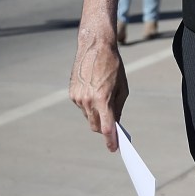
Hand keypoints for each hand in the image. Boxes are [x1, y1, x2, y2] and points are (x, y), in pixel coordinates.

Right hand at [68, 0, 127, 151]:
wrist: (95, 47)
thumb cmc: (113, 66)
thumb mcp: (122, 87)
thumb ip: (118, 106)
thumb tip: (115, 122)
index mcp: (102, 99)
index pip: (106, 127)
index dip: (110, 140)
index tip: (114, 148)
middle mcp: (87, 101)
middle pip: (95, 125)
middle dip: (104, 129)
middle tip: (114, 130)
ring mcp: (77, 98)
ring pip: (88, 116)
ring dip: (97, 115)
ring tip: (105, 104)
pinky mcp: (71, 94)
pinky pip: (82, 106)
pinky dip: (90, 105)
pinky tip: (95, 94)